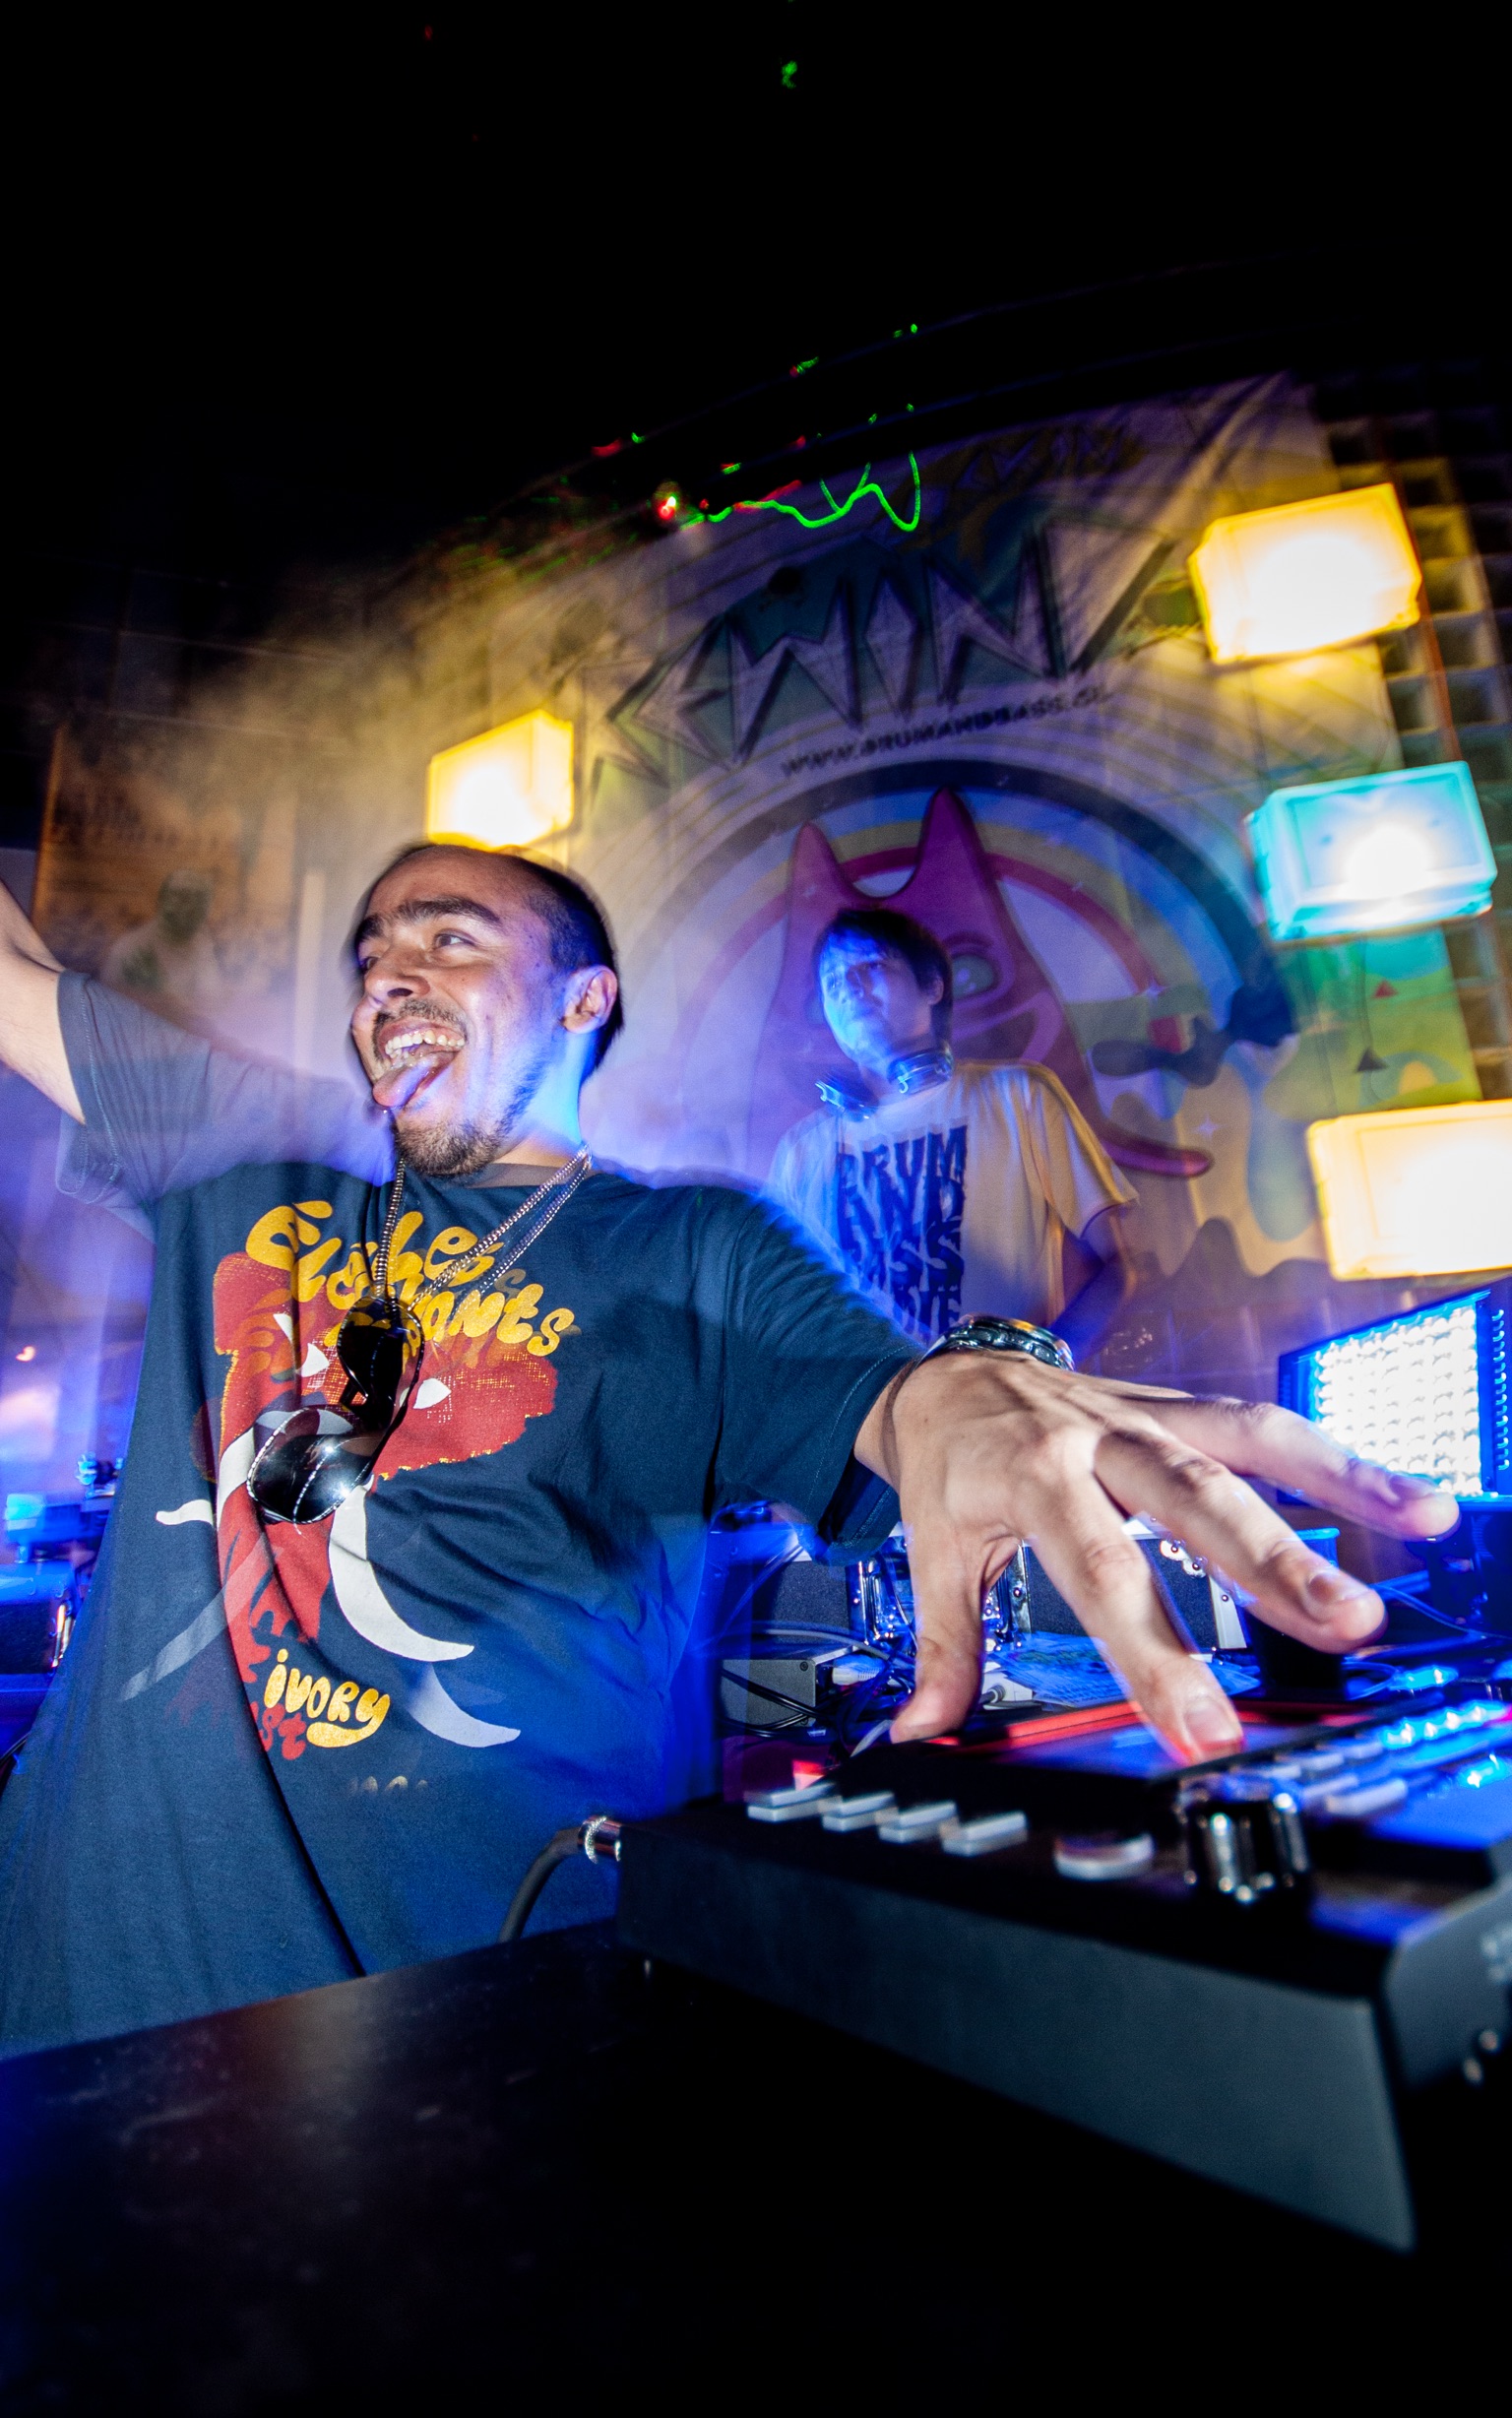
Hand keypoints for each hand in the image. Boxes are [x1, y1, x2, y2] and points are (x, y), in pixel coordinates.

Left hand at [852, 1353, 1458, 1763]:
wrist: (947, 1372)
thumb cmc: (948, 1465)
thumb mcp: (930, 1550)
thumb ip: (943, 1646)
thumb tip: (920, 1731)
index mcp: (1031, 1478)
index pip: (1101, 1576)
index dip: (1154, 1655)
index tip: (1202, 1730)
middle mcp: (1100, 1439)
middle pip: (1195, 1500)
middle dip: (1273, 1564)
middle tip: (1344, 1625)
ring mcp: (1149, 1417)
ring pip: (1249, 1442)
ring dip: (1339, 1483)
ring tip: (1421, 1523)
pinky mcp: (1184, 1409)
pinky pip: (1266, 1428)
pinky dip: (1337, 1458)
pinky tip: (1407, 1497)